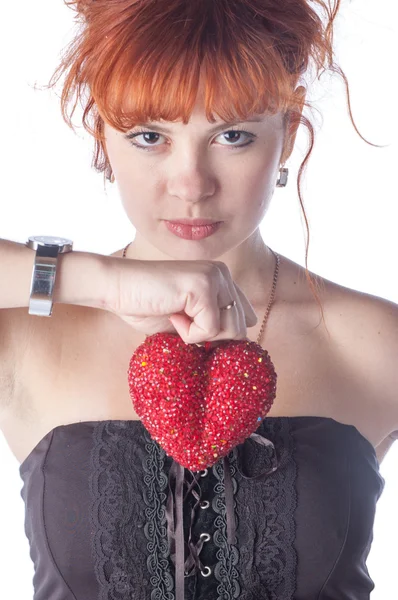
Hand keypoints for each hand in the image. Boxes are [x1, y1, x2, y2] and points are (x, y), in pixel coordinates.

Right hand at [105, 258, 257, 344]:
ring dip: (199, 335)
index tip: (195, 334)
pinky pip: (210, 329)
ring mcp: (214, 277)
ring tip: (176, 318)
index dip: (223, 335)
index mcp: (221, 278)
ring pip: (230, 330)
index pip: (244, 317)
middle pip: (240, 327)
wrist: (116, 288)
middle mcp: (222, 274)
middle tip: (181, 323)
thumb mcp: (187, 318)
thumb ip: (211, 325)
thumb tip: (237, 351)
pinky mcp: (203, 286)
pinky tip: (172, 315)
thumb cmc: (145, 305)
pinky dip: (189, 334)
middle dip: (210, 337)